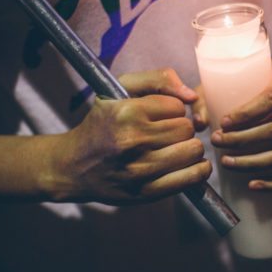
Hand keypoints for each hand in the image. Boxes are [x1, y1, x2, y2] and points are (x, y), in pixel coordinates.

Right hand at [48, 69, 210, 203]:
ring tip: (176, 148)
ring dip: (190, 148)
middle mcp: (133, 140)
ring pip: (193, 150)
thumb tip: (192, 96)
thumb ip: (158, 79)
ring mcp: (140, 169)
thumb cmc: (102, 124)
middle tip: (167, 133)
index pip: (177, 106)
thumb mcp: (120, 89)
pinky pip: (192, 177)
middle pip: (187, 128)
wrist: (74, 166)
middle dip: (181, 128)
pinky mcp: (147, 192)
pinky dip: (198, 170)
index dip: (172, 110)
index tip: (160, 117)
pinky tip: (188, 164)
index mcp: (126, 112)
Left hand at [192, 64, 271, 191]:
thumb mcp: (236, 78)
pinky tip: (251, 184)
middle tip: (217, 141)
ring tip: (227, 162)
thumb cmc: (258, 80)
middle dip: (243, 140)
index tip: (223, 123)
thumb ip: (213, 95)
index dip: (246, 113)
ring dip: (255, 162)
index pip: (271, 98)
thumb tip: (200, 123)